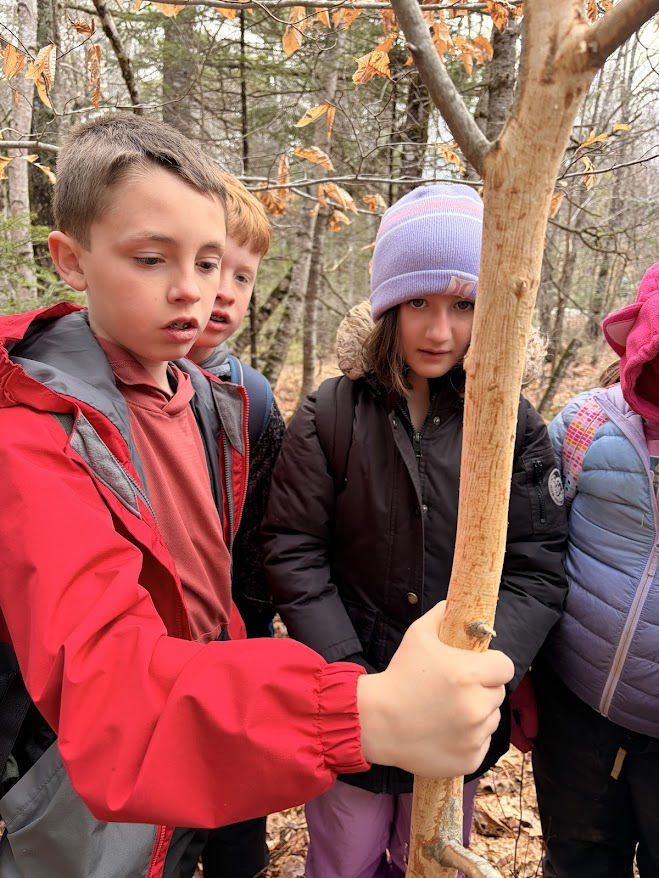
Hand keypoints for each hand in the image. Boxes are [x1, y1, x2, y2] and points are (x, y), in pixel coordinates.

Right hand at [356, 601, 513, 777]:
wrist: (377, 721)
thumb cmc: (399, 675)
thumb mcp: (417, 635)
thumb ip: (442, 615)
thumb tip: (455, 603)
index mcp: (469, 674)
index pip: (506, 667)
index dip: (493, 665)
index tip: (479, 667)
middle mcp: (476, 706)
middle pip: (499, 693)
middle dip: (483, 688)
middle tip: (457, 689)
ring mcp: (474, 736)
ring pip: (491, 719)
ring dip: (477, 714)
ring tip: (448, 711)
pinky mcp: (470, 759)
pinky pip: (482, 744)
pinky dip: (469, 739)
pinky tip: (446, 731)